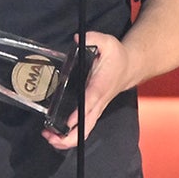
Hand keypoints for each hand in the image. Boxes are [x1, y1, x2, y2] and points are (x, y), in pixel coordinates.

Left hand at [41, 32, 132, 149]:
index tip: (68, 123)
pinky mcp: (93, 111)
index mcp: (100, 86)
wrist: (130, 68)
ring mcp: (96, 109)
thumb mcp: (107, 42)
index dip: (79, 114)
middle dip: (69, 136)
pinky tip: (55, 132)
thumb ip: (93, 38)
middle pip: (87, 126)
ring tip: (48, 136)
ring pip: (85, 131)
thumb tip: (77, 38)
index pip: (90, 102)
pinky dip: (70, 134)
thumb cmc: (117, 56)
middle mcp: (98, 102)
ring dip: (67, 139)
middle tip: (50, 135)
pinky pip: (83, 128)